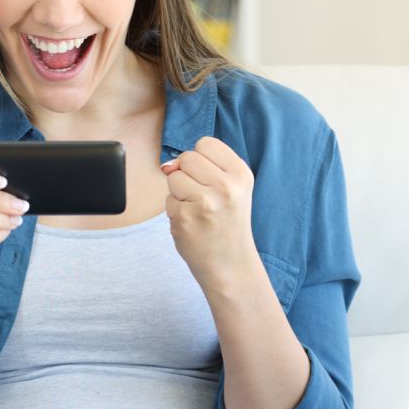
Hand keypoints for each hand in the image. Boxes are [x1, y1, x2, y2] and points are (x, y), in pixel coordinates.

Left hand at [161, 136, 259, 290]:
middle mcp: (226, 186)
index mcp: (241, 174)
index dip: (201, 159)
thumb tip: (168, 165)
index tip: (210, 178)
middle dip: (187, 175)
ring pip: (173, 177)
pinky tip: (193, 224)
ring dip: (179, 193)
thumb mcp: (233, 188)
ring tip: (198, 210)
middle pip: (187, 158)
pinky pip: (167, 200)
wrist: (231, 264)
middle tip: (203, 197)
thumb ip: (205, 167)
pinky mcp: (185, 217)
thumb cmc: (227, 222)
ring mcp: (205, 202)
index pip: (206, 143)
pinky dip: (175, 211)